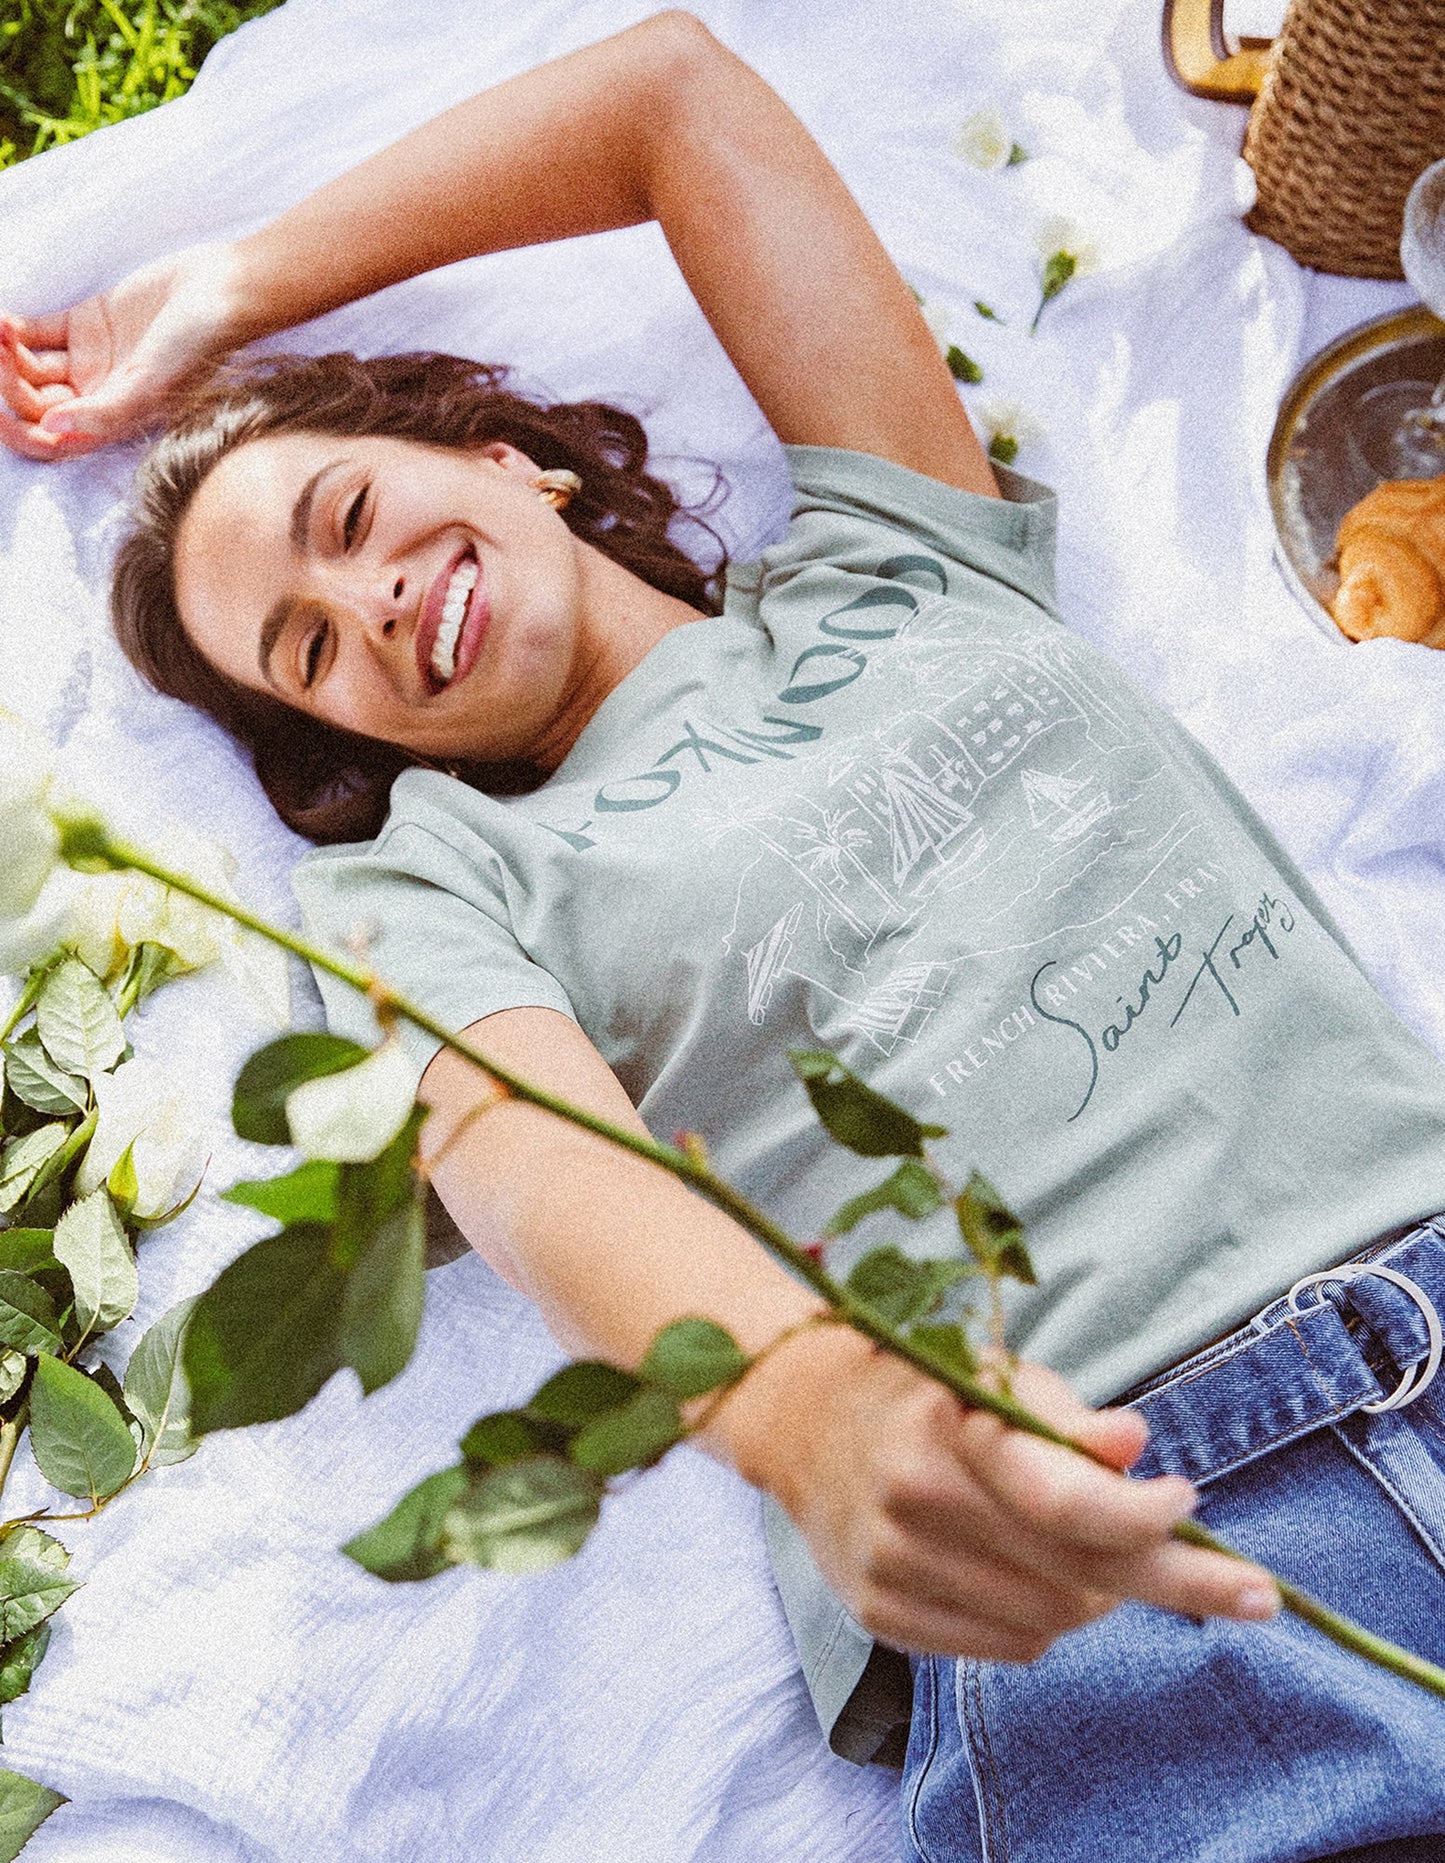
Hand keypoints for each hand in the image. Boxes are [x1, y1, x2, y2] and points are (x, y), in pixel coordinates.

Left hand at [0, 243, 247, 460]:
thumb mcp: (152, 383)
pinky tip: (4, 320)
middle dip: (9, 382)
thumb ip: (104, 412)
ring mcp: (89, 360)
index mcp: (112, 421)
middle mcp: (96, 395)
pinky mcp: (84, 324)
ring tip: (0, 329)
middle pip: (34, 402)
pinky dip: (14, 328)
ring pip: (30, 367)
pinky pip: (36, 332)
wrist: (220, 291)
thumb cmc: (198, 345)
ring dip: (6, 353)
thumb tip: (52, 430)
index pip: (54, 441)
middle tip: (0, 353)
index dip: (20, 435)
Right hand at [718, 1326, 1278, 1662]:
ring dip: (1102, 1596)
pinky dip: (1047, 1622)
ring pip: (1050, 1620)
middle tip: (1256, 1591)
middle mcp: (915, 1503)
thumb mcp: (991, 1371)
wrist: (798, 1417)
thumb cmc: (921, 1386)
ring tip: (1100, 1555)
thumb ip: (1065, 1415)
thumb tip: (1138, 1444)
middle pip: (1075, 1572)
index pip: (1063, 1499)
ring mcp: (893, 1567)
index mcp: (947, 1430)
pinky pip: (1006, 1646)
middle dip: (1176, 1579)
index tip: (1191, 1502)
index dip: (1141, 1515)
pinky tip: (1042, 1579)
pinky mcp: (880, 1614)